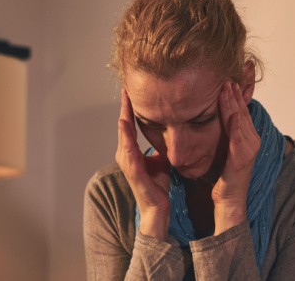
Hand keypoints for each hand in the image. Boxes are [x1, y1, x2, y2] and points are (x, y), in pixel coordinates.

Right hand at [116, 88, 171, 239]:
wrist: (158, 209)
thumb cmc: (158, 185)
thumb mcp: (161, 159)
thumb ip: (160, 144)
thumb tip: (170, 129)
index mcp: (131, 150)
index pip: (130, 123)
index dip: (131, 106)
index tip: (132, 88)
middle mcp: (125, 154)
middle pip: (124, 124)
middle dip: (125, 106)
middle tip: (126, 86)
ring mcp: (127, 163)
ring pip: (123, 134)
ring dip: (123, 116)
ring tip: (125, 99)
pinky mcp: (132, 172)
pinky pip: (128, 150)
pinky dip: (126, 136)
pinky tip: (125, 123)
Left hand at [212, 81, 259, 234]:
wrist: (228, 200)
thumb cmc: (223, 176)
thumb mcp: (220, 148)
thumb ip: (220, 132)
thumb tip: (209, 116)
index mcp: (246, 136)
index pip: (239, 109)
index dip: (233, 93)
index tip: (225, 76)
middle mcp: (251, 139)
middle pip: (241, 110)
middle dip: (235, 91)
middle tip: (227, 74)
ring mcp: (249, 148)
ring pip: (240, 119)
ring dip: (234, 102)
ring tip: (227, 85)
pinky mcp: (243, 158)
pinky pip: (239, 137)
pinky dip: (235, 123)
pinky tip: (230, 112)